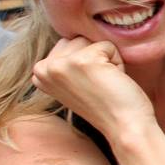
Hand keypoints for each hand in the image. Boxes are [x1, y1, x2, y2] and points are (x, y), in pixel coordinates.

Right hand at [31, 37, 153, 133]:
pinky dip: (118, 62)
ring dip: (106, 60)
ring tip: (105, 83)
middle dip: (95, 58)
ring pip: (91, 40)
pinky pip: (109, 45)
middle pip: (78, 39)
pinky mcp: (83, 61)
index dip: (86, 63)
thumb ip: (66, 63)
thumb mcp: (74, 82)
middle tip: (99, 85)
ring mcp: (61, 64)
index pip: (67, 43)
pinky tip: (113, 82)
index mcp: (39, 73)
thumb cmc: (107, 106)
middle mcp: (43, 68)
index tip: (88, 87)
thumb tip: (73, 37)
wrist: (125, 127)